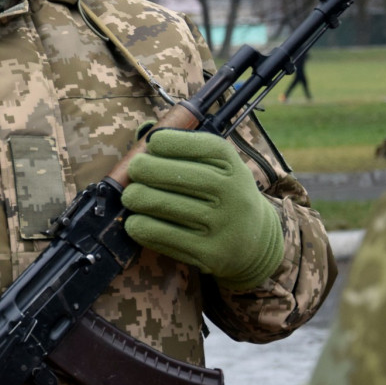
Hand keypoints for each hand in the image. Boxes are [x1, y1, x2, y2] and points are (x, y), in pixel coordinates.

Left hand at [121, 129, 284, 290]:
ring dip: (135, 198)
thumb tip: (143, 132)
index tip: (152, 144)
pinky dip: (139, 226)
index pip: (198, 146)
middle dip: (143, 169)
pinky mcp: (208, 252)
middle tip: (133, 171)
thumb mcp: (217, 166)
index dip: (167, 142)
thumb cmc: (222, 194)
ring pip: (161, 205)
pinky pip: (160, 235)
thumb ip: (183, 147)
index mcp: (232, 166)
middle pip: (174, 175)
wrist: (254, 242)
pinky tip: (136, 221)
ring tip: (131, 197)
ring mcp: (221, 225)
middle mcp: (232, 193)